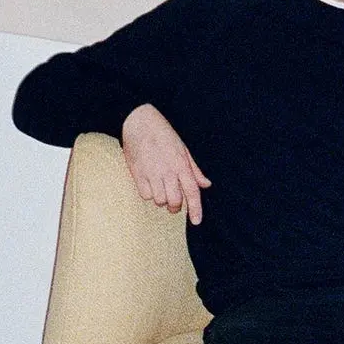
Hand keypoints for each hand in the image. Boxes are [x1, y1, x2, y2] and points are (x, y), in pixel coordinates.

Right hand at [121, 104, 209, 221]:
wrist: (139, 122)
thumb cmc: (164, 135)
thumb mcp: (183, 149)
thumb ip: (194, 169)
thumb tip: (206, 184)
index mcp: (181, 165)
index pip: (192, 192)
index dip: (196, 209)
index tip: (196, 222)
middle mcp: (168, 171)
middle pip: (175, 201)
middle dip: (176, 207)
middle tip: (174, 203)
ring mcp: (152, 173)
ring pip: (159, 201)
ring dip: (161, 200)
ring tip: (160, 190)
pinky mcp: (137, 174)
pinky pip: (145, 195)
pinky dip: (148, 194)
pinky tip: (149, 184)